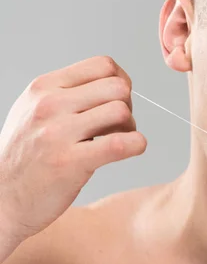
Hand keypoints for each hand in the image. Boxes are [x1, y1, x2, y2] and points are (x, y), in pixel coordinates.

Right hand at [0, 56, 146, 244]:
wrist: (2, 199)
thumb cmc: (27, 156)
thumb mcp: (35, 110)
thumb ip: (69, 93)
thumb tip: (117, 83)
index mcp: (44, 87)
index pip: (103, 65)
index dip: (121, 81)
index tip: (117, 100)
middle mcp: (49, 104)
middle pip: (118, 87)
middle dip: (128, 105)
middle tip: (117, 125)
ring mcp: (57, 133)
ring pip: (121, 111)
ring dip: (130, 127)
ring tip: (117, 139)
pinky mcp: (70, 162)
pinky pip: (120, 144)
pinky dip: (136, 145)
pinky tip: (130, 149)